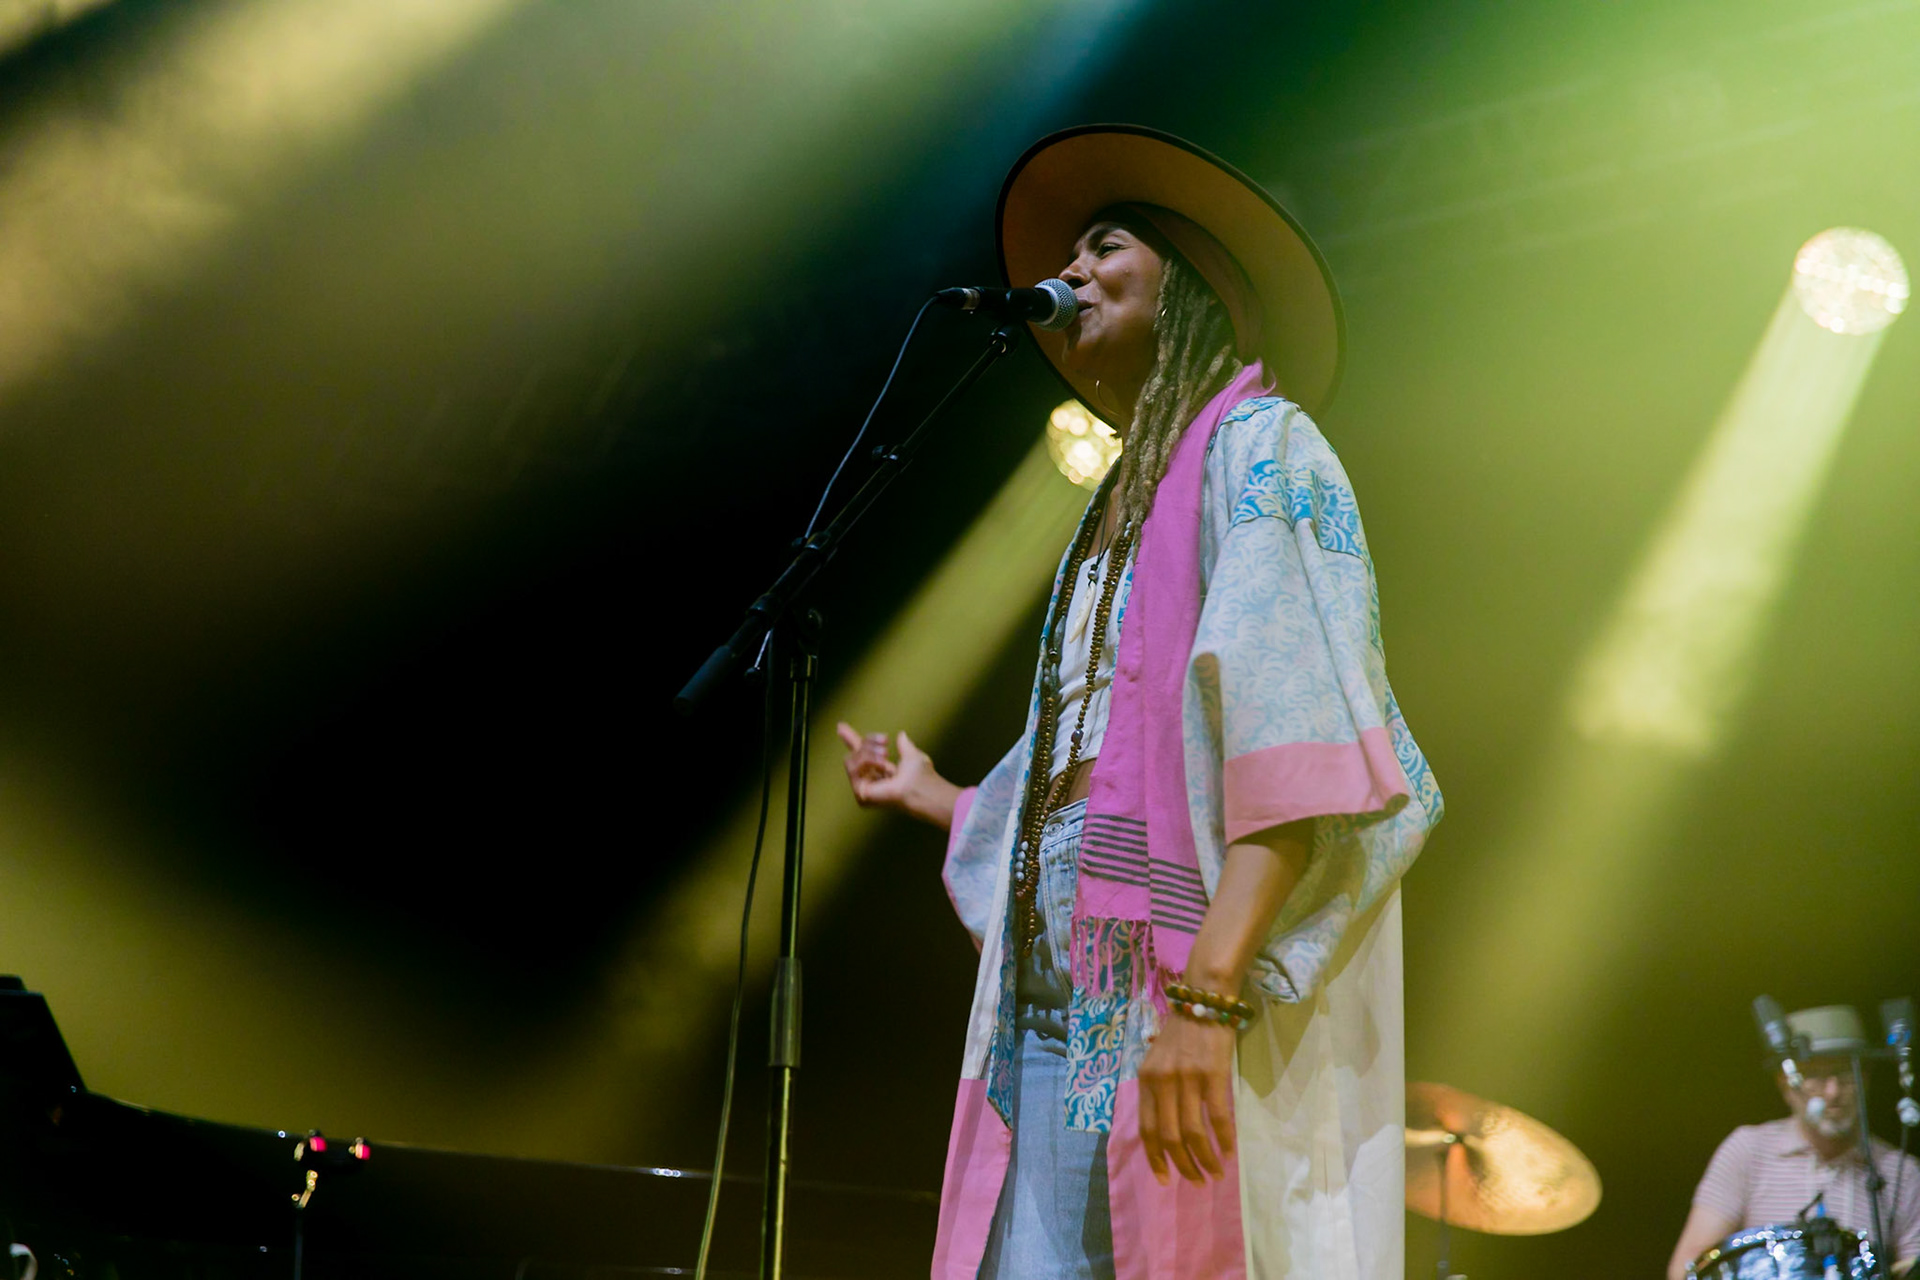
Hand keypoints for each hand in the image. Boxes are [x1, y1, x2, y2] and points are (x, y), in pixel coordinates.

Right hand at [835, 722, 959, 828]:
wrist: (922, 786)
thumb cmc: (922, 774)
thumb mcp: (911, 754)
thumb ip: (904, 745)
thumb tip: (901, 734)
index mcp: (882, 771)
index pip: (862, 754)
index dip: (851, 740)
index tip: (840, 726)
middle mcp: (871, 780)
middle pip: (856, 752)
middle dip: (868, 741)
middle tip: (886, 741)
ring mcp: (865, 788)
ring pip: (852, 757)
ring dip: (869, 751)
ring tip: (886, 754)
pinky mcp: (861, 794)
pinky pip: (852, 767)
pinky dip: (867, 760)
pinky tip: (882, 764)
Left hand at [1137, 1011, 1236, 1184]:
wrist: (1203, 1001)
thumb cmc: (1182, 1033)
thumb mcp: (1157, 1058)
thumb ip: (1157, 1089)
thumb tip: (1162, 1126)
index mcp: (1146, 1080)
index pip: (1146, 1130)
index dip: (1155, 1159)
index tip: (1165, 1181)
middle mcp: (1162, 1082)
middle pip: (1169, 1137)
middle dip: (1183, 1166)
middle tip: (1196, 1183)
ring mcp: (1187, 1078)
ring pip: (1193, 1133)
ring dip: (1205, 1160)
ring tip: (1215, 1174)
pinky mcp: (1212, 1075)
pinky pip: (1218, 1117)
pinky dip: (1224, 1140)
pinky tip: (1230, 1153)